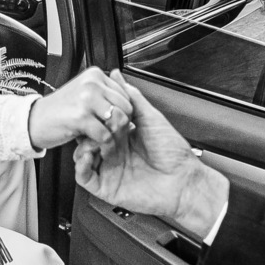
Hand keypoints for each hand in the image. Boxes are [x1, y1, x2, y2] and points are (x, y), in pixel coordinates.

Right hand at [27, 67, 132, 150]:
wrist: (32, 121)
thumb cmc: (56, 111)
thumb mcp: (82, 94)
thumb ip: (104, 92)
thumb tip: (130, 94)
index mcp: (94, 75)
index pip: (126, 93)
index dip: (125, 111)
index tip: (116, 122)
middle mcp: (92, 84)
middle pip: (126, 107)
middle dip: (122, 124)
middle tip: (112, 133)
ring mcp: (86, 100)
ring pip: (118, 120)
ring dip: (114, 136)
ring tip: (105, 141)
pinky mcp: (80, 117)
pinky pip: (105, 134)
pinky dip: (103, 145)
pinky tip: (95, 145)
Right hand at [73, 70, 228, 237]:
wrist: (184, 182)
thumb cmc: (174, 154)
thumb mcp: (151, 118)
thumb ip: (133, 98)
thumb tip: (118, 77)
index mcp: (124, 137)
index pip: (99, 123)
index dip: (95, 116)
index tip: (98, 109)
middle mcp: (114, 152)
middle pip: (87, 139)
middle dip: (87, 130)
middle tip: (97, 126)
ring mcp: (109, 169)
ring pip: (81, 157)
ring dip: (83, 146)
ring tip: (95, 141)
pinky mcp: (105, 187)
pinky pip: (84, 177)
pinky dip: (81, 166)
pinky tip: (89, 156)